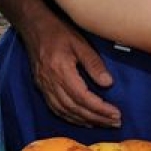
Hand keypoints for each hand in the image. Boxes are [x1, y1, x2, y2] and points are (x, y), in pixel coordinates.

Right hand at [21, 13, 121, 128]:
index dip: (100, 109)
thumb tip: (108, 83)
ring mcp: (44, 87)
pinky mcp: (41, 87)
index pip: (83, 97)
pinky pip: (56, 109)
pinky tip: (82, 120)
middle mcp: (51, 83)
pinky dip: (71, 117)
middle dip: (96, 118)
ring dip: (85, 121)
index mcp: (61, 71)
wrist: (33, 26)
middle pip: (75, 108)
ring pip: (65, 112)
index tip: (116, 114)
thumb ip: (93, 63)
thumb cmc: (58, 31)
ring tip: (103, 123)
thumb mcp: (79, 42)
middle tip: (115, 123)